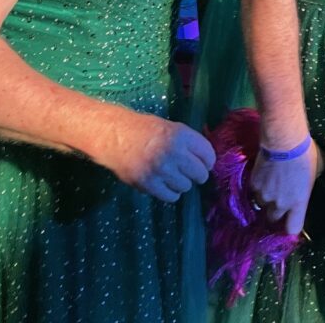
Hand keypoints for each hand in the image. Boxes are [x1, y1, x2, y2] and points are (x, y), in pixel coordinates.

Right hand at [98, 114, 216, 202]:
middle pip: (200, 173)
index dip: (208, 161)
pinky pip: (170, 196)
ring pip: (186, 186)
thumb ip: (188, 142)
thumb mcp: (171, 127)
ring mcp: (160, 169)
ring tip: (173, 176)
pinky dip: (171, 193)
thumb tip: (207, 159)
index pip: (207, 154)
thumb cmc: (145, 129)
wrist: (116, 135)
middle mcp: (173, 152)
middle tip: (191, 173)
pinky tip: (165, 185)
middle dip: (198, 175)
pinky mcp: (148, 184)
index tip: (205, 163)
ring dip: (182, 183)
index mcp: (181, 134)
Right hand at [249, 140, 322, 235]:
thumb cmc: (305, 152)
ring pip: (261, 204)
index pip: (293, 228)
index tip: (291, 219)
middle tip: (278, 198)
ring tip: (270, 184)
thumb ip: (309, 184)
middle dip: (275, 211)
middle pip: (273, 218)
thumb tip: (306, 182)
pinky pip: (254, 191)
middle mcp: (280, 204)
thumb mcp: (316, 170)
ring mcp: (265, 195)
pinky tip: (263, 175)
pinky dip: (258, 186)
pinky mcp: (254, 184)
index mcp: (298, 202)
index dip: (291, 225)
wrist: (284, 139)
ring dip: (265, 198)